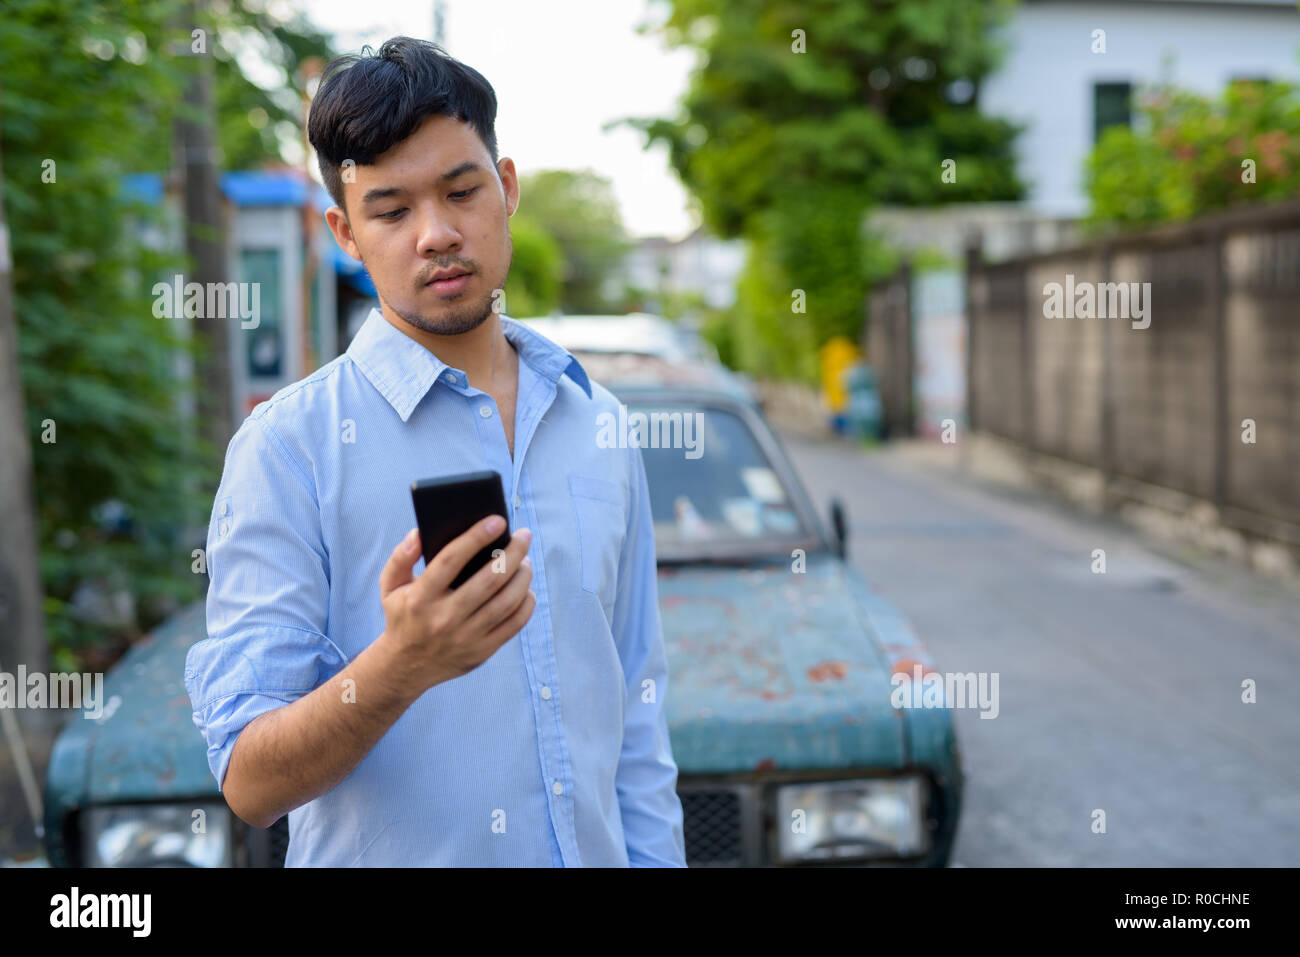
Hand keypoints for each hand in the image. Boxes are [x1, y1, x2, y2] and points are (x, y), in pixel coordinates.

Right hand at [378, 516, 534, 691]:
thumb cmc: (402, 616)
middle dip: (513, 553)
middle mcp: (444, 618)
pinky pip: (514, 624)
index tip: (498, 520)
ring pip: (506, 602)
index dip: (476, 537)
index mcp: (420, 598)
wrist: (405, 667)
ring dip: (523, 576)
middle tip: (524, 535)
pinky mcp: (482, 651)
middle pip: (489, 580)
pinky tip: (526, 588)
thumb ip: (401, 557)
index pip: (451, 559)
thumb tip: (419, 533)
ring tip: (526, 561)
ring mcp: (465, 637)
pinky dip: (526, 603)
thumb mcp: (390, 586)